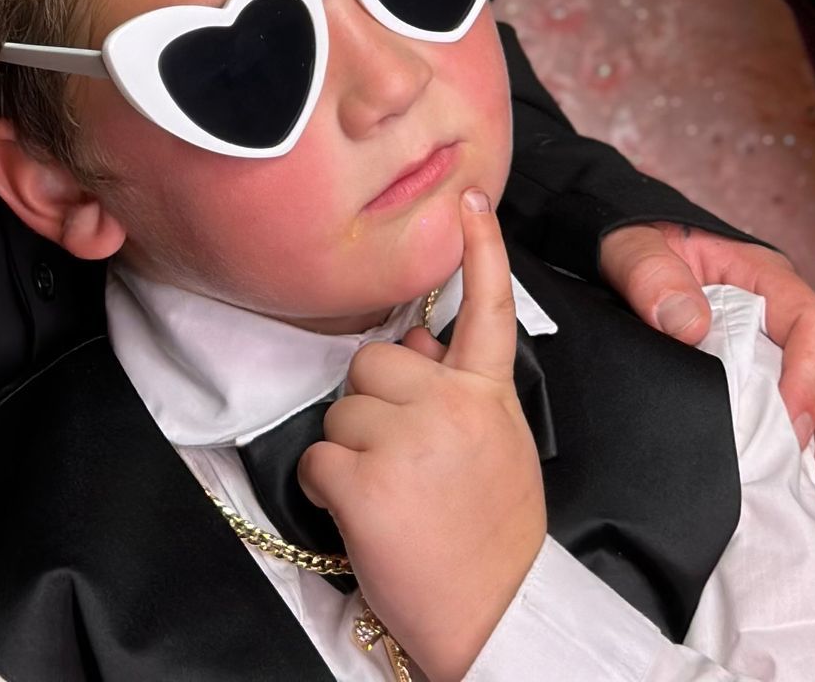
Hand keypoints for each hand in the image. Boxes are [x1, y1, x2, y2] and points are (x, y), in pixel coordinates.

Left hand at [301, 191, 546, 681]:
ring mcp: (409, 442)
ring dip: (349, 454)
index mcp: (488, 395)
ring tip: (390, 497)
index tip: (467, 197)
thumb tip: (417, 346)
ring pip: (340, 413)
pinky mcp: (367, 485)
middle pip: (374, 364)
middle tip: (401, 463)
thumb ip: (460, 391)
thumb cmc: (491, 534)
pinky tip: (362, 519)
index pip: (488, 307)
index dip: (480, 247)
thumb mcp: (497, 445)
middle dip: (373, 407)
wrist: (496, 616)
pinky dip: (326, 493)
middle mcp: (451, 406)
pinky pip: (317, 462)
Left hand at [601, 221, 814, 549]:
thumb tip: (688, 324)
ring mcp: (800, 366)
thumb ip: (651, 274)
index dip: (813, 381)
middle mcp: (797, 325)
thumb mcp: (631, 246)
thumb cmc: (638, 247)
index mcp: (768, 282)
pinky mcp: (791, 402)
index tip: (793, 431)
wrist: (627, 257)